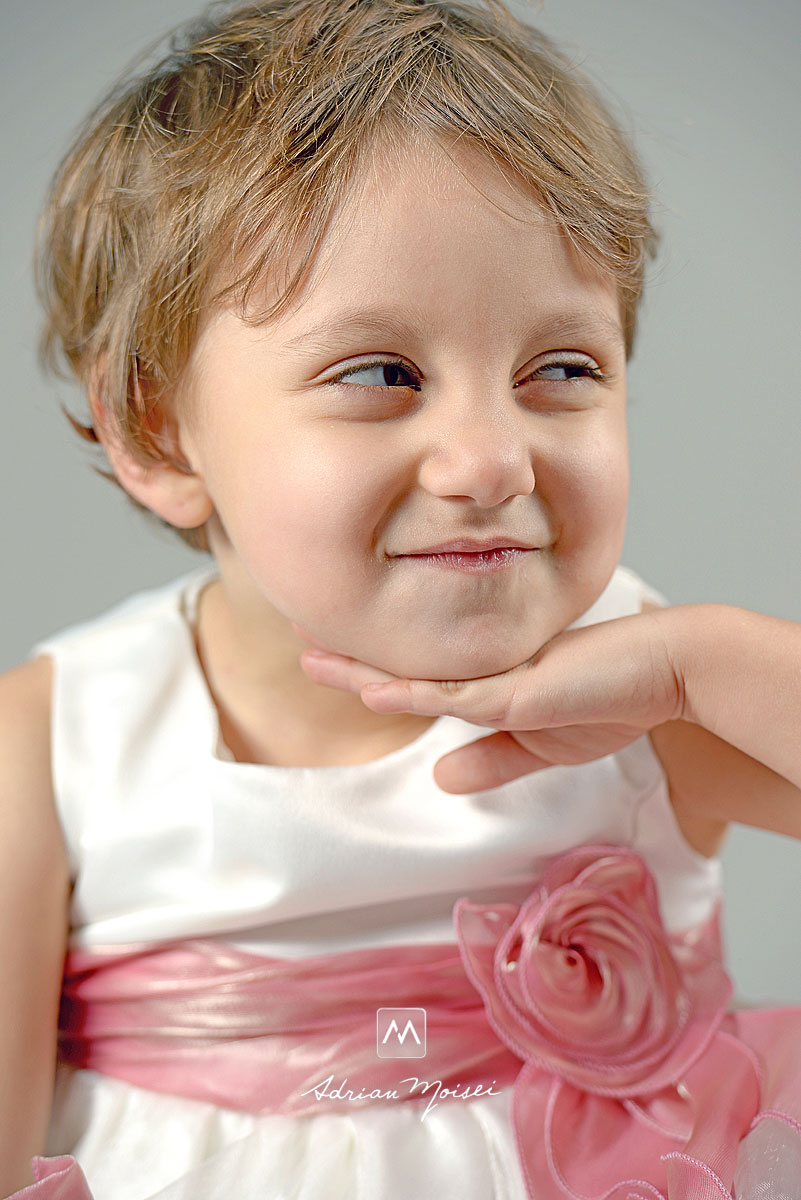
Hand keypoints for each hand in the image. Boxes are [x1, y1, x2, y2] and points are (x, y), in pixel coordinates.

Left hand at [297, 610, 685, 792]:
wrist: (667, 672)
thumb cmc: (611, 700)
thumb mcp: (541, 747)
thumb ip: (491, 760)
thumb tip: (439, 779)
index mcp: (486, 679)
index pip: (416, 677)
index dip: (371, 667)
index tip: (328, 655)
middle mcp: (483, 669)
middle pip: (404, 664)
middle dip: (349, 654)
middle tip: (300, 633)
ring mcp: (498, 674)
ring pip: (418, 673)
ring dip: (361, 666)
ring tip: (312, 651)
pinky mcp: (519, 688)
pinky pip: (456, 695)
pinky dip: (412, 693)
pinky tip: (372, 688)